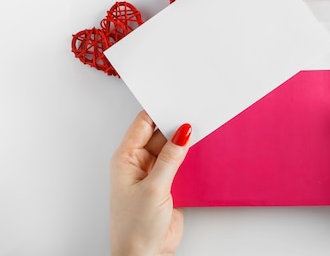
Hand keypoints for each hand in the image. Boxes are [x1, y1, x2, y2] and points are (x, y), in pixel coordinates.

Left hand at [110, 110, 191, 255]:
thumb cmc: (134, 228)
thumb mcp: (154, 188)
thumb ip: (170, 158)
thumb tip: (182, 132)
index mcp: (126, 158)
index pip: (143, 123)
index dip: (159, 110)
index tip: (178, 102)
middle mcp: (139, 163)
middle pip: (160, 133)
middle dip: (176, 125)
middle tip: (196, 114)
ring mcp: (155, 174)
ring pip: (172, 148)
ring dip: (185, 143)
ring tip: (203, 130)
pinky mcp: (169, 184)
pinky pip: (181, 164)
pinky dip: (191, 158)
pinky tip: (202, 152)